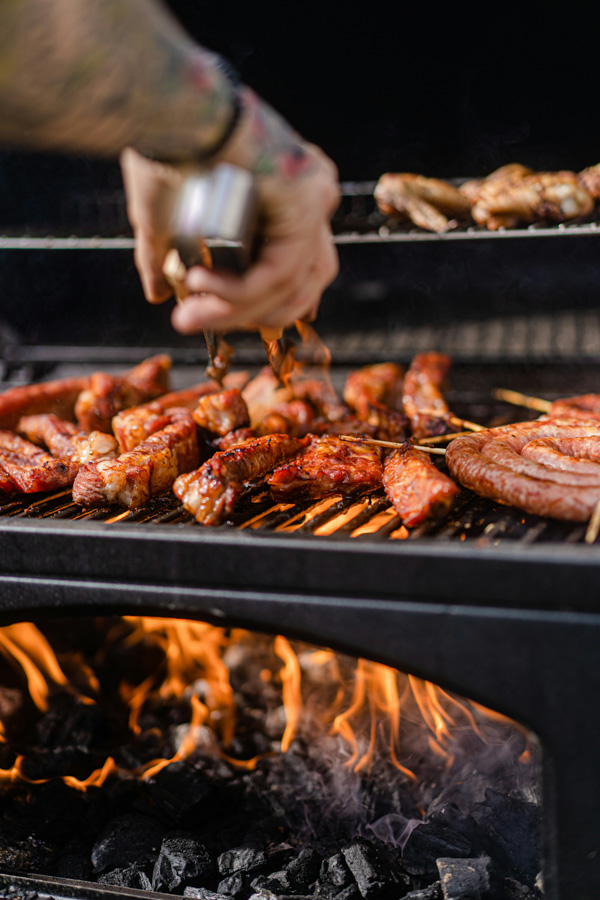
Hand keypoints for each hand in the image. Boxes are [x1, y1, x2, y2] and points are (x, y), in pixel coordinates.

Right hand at [121, 90, 339, 333]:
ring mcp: (314, 199)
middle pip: (302, 285)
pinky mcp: (305, 204)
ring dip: (237, 310)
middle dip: (252, 316)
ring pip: (289, 284)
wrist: (167, 109)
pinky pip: (278, 271)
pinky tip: (201, 288)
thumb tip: (157, 293)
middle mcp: (310, 197)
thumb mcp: (165, 217)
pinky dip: (238, 291)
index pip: (294, 273)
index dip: (258, 308)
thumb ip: (166, 257)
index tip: (210, 317)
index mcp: (289, 197)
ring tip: (191, 314)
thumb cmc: (165, 148)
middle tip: (200, 321)